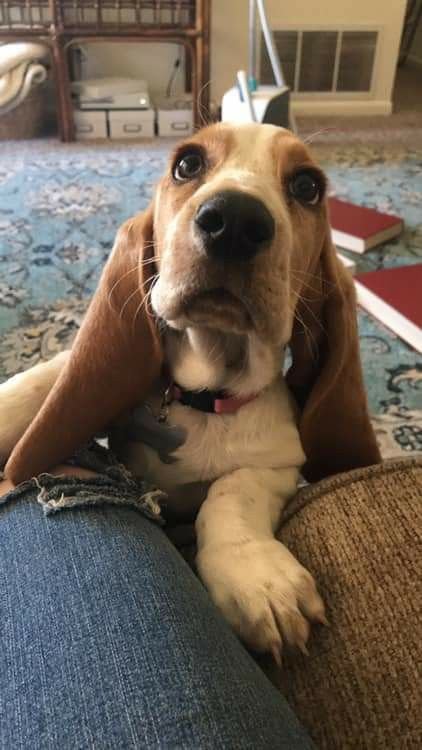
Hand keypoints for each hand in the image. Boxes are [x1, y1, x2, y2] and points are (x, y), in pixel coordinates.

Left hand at [197, 538, 326, 661]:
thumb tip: (258, 645)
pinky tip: (318, 623)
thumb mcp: (216, 597)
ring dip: (305, 630)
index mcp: (249, 595)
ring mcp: (289, 578)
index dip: (272, 645)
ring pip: (305, 609)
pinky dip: (317, 610)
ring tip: (303, 646)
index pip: (265, 627)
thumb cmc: (220, 569)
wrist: (236, 531)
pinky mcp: (299, 571)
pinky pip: (313, 593)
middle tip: (291, 657)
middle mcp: (273, 587)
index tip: (276, 659)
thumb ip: (235, 623)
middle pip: (290, 621)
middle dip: (292, 643)